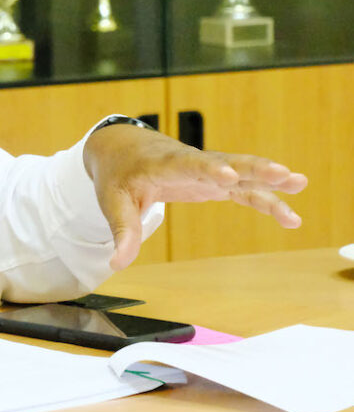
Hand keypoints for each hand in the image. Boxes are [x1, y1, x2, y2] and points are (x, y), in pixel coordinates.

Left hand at [84, 125, 307, 270]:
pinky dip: (266, 199)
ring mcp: (207, 169)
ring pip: (242, 173)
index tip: (229, 176)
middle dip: (253, 169)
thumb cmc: (118, 174)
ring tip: (300, 184)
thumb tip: (117, 263)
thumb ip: (122, 230)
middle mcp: (191, 163)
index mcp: (163, 164)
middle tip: (283, 173)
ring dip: (269, 180)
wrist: (123, 148)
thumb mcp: (112, 201)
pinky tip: (291, 217)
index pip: (187, 165)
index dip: (208, 170)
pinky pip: (244, 189)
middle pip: (226, 163)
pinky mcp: (215, 180)